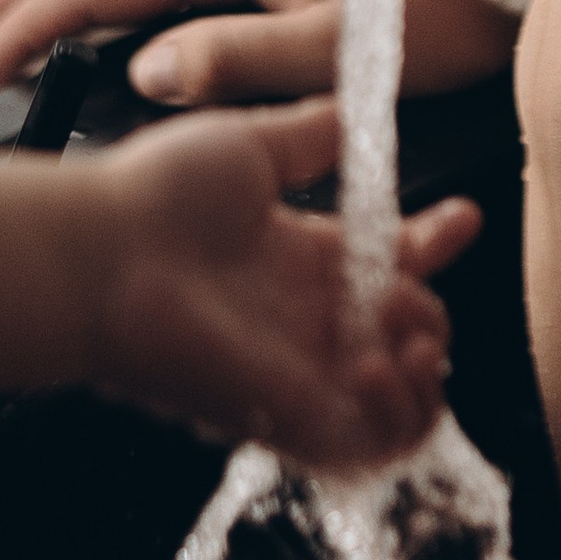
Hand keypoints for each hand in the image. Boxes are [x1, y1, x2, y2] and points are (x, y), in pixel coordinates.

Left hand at [74, 97, 478, 469]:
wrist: (98, 253)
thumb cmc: (154, 195)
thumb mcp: (252, 144)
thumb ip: (313, 133)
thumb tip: (358, 113)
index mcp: (300, 257)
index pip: (388, 265)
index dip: (433, 246)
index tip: (462, 217)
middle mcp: (306, 321)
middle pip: (403, 337)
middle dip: (431, 316)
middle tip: (412, 294)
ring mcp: (299, 375)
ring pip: (399, 407)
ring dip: (427, 378)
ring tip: (410, 342)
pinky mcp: (287, 417)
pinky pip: (367, 446)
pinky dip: (395, 413)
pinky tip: (377, 365)